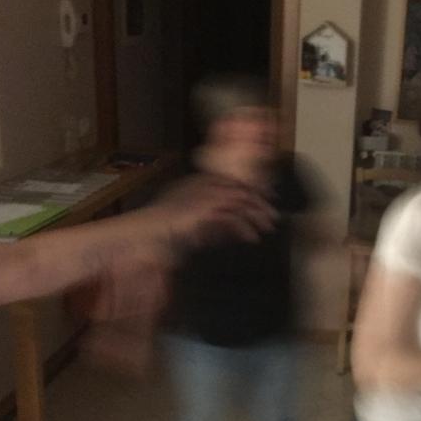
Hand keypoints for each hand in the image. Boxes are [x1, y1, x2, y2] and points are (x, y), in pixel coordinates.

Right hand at [156, 175, 275, 246]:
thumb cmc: (165, 229)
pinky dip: (245, 228)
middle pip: (241, 189)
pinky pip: (233, 218)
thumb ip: (214, 223)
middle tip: (273, 217)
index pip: (233, 181)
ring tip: (267, 228)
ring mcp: (204, 195)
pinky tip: (252, 238)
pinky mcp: (206, 210)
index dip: (252, 191)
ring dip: (257, 216)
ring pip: (241, 201)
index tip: (266, 200)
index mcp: (199, 182)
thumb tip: (234, 231)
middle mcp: (203, 184)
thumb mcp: (193, 222)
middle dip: (259, 204)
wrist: (148, 231)